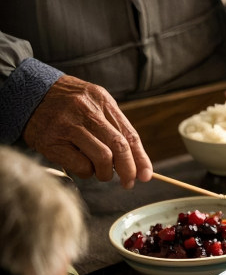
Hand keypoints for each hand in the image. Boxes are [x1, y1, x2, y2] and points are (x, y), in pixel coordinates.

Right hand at [23, 75, 151, 188]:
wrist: (29, 93)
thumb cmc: (68, 104)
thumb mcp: (94, 104)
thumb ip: (113, 127)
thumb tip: (135, 161)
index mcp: (102, 100)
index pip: (129, 134)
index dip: (140, 158)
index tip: (146, 175)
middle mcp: (86, 110)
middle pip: (119, 147)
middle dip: (128, 169)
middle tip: (128, 182)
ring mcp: (68, 125)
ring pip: (102, 158)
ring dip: (106, 173)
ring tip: (102, 172)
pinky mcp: (52, 141)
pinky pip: (80, 165)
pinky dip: (86, 172)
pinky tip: (83, 167)